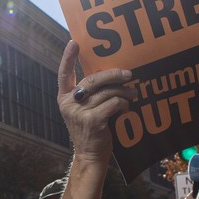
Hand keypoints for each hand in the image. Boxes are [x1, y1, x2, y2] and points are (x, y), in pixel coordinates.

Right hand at [57, 41, 134, 163]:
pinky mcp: (92, 121)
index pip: (64, 74)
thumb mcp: (83, 110)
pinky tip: (126, 107)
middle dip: (113, 75)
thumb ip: (89, 94)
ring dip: (124, 92)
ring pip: (107, 92)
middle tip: (129, 74)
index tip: (74, 42)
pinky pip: (113, 104)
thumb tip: (112, 75)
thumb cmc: (90, 130)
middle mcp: (68, 103)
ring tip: (134, 93)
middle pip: (92, 80)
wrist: (89, 155)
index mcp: (64, 97)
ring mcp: (79, 112)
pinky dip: (123, 104)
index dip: (68, 57)